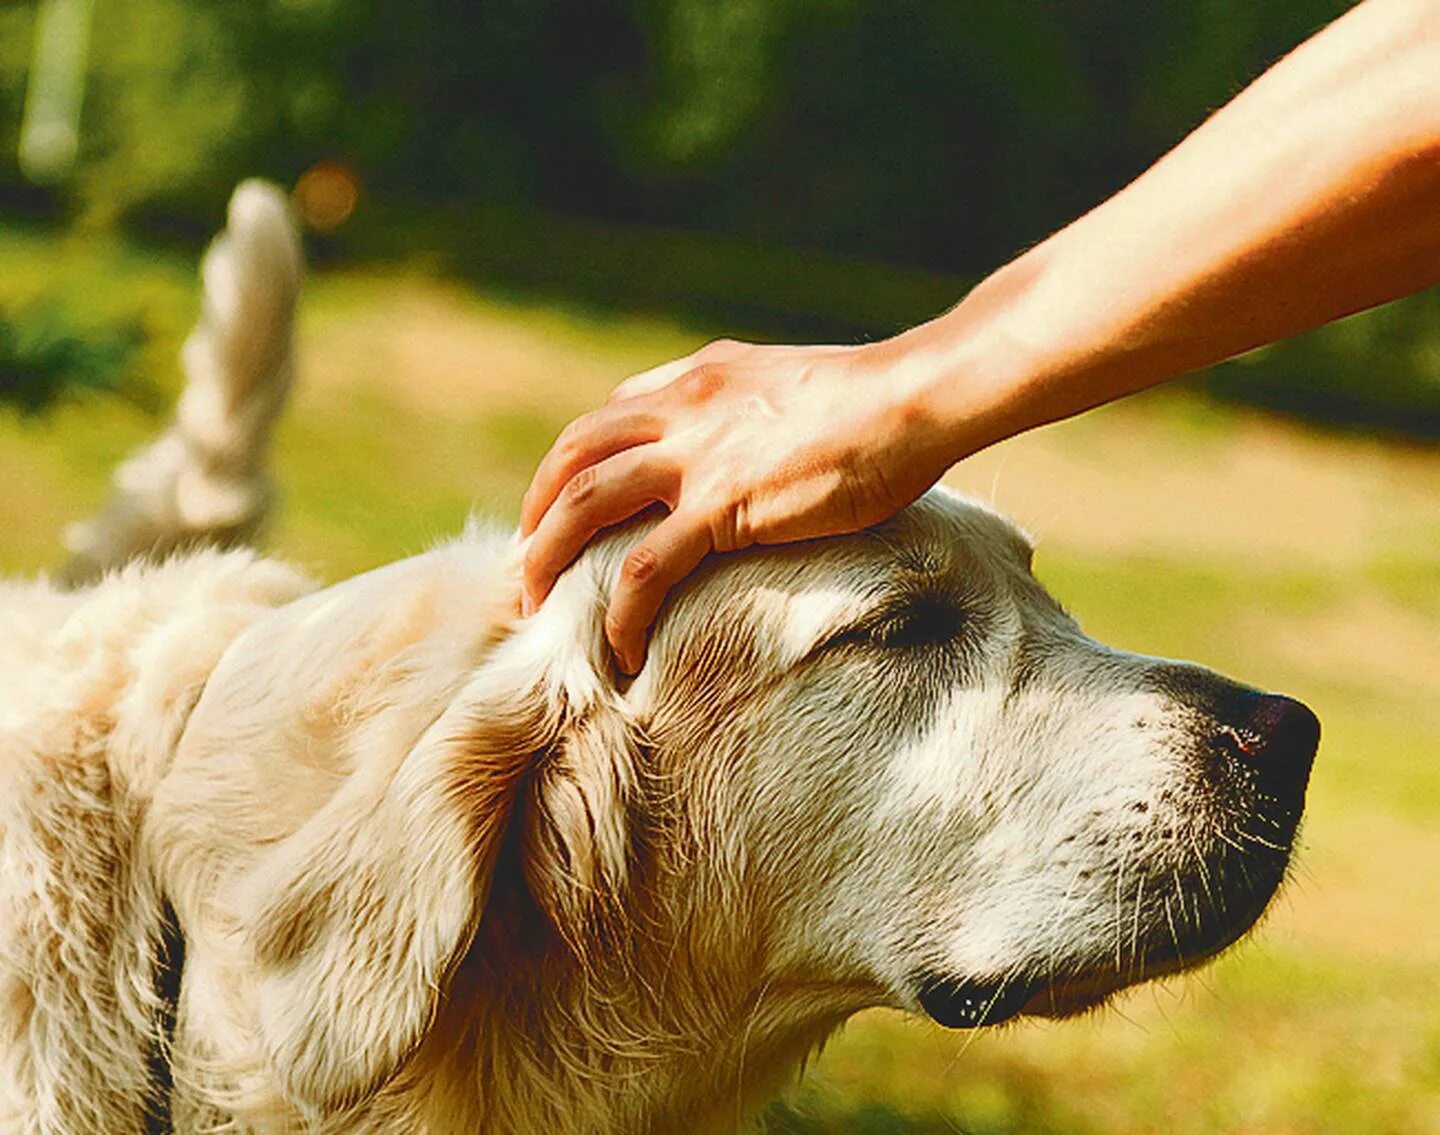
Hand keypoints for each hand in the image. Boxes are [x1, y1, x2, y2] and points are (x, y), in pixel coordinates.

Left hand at [519, 337, 955, 672]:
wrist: (912, 400)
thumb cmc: (872, 401)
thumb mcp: (786, 382)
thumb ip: (741, 404)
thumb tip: (732, 440)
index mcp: (695, 381)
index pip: (606, 419)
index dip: (571, 471)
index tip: (563, 518)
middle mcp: (680, 409)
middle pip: (572, 457)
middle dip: (536, 516)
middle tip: (527, 570)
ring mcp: (695, 456)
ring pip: (585, 505)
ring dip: (549, 560)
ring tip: (541, 613)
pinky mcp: (721, 506)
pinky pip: (643, 569)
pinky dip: (619, 613)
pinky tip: (620, 648)